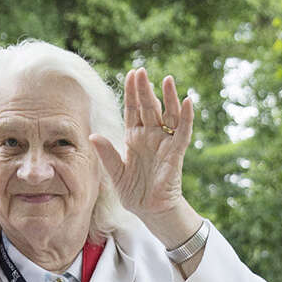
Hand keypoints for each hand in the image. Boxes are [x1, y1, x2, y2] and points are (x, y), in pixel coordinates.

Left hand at [90, 69, 198, 244]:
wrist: (149, 210)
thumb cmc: (133, 191)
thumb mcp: (115, 173)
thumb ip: (107, 154)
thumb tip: (94, 135)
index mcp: (133, 137)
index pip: (133, 110)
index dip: (132, 93)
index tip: (131, 74)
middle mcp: (150, 136)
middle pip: (149, 107)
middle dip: (145, 90)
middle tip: (142, 71)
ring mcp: (164, 143)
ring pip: (168, 115)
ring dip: (168, 98)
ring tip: (167, 79)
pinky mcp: (176, 153)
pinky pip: (183, 132)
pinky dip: (186, 117)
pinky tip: (188, 101)